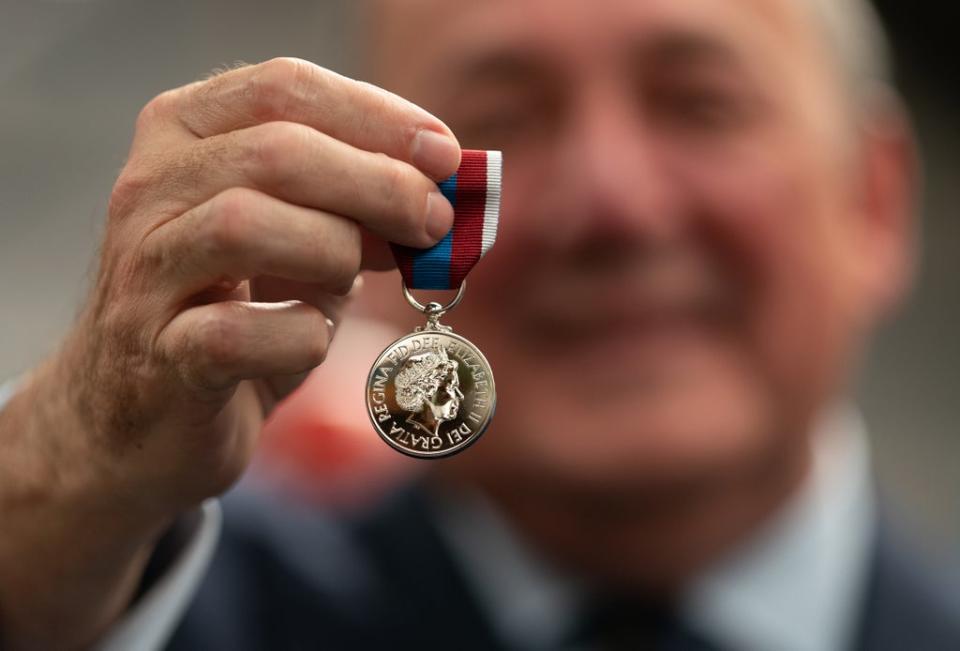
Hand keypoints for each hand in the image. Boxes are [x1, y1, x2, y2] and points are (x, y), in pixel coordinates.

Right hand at [0, 57, 459, 648]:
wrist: (140, 417)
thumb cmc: (235, 315)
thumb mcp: (300, 244)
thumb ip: (355, 211)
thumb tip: (440, 198)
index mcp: (184, 136)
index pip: (283, 88)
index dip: (378, 116)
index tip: (444, 154)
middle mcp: (149, 190)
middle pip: (275, 151)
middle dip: (378, 183)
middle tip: (435, 221)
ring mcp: (144, 275)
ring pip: (243, 224)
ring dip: (335, 250)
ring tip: (361, 276)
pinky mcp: (156, 358)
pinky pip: (234, 336)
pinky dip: (298, 338)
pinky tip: (312, 339)